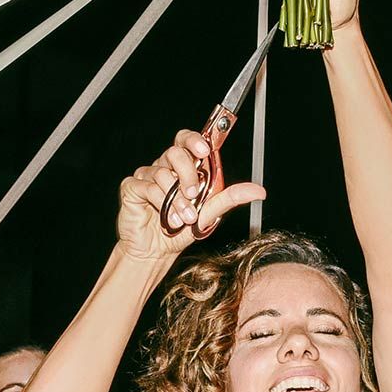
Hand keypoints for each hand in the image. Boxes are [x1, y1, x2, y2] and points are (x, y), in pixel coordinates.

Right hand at [116, 130, 264, 265]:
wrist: (157, 251)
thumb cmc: (182, 228)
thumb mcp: (211, 213)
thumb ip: (231, 198)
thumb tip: (259, 191)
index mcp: (184, 167)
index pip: (188, 140)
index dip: (195, 140)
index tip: (204, 150)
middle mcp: (165, 167)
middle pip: (175, 152)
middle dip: (188, 173)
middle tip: (195, 194)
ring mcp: (147, 175)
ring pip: (163, 173)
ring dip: (177, 199)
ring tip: (184, 218)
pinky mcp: (132, 187)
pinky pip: (148, 187)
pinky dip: (160, 204)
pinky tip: (168, 219)